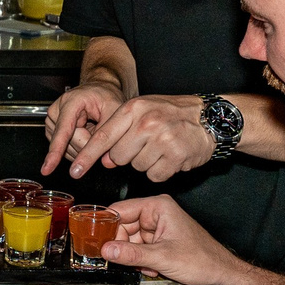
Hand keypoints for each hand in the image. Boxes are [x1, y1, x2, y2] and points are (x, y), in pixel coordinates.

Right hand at [41, 78, 124, 176]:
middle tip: (98, 128)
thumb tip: (97, 155)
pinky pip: (65, 150)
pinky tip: (85, 135)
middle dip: (87, 144)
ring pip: (66, 149)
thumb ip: (107, 133)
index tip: (48, 167)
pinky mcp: (53, 131)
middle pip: (69, 143)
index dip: (56, 151)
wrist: (99, 91)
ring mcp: (53, 122)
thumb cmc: (105, 96)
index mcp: (71, 102)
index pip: (63, 131)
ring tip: (91, 128)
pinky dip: (78, 148)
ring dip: (83, 147)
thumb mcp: (114, 110)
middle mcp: (57, 111)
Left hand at [57, 93, 216, 182]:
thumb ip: (121, 132)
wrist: (210, 118)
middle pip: (118, 157)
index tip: (74, 171)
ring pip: (137, 167)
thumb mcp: (143, 112)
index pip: (102, 136)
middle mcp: (146, 123)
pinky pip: (155, 175)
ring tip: (161, 148)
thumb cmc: (173, 114)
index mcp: (134, 109)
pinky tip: (170, 157)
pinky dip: (161, 171)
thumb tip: (105, 159)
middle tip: (146, 145)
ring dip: (147, 163)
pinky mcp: (175, 156)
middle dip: (128, 156)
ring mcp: (162, 139)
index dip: (86, 156)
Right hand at [100, 195, 242, 284]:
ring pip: (129, 240)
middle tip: (120, 261)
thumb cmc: (202, 259)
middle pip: (122, 226)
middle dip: (122, 246)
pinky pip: (137, 248)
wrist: (220, 273)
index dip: (106, 226)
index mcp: (157, 207)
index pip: (120, 210)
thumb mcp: (162, 257)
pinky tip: (152, 268)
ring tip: (147, 267)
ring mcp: (156, 227)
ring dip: (132, 256)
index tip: (95, 241)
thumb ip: (131, 254)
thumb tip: (106, 250)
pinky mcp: (158, 240)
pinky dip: (140, 260)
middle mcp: (156, 213)